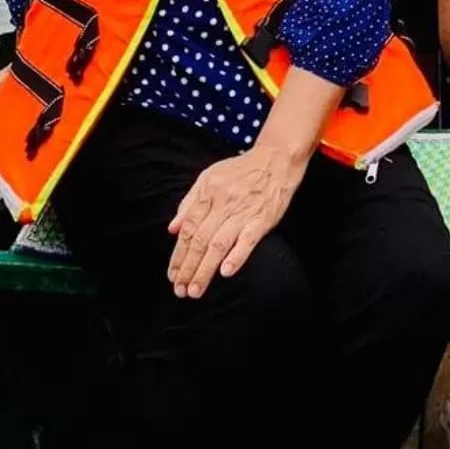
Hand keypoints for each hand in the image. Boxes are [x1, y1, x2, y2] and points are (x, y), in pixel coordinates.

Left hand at [167, 146, 303, 297]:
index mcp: (208, 192)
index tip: (172, 275)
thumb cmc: (242, 170)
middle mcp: (223, 202)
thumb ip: (189, 202)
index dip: (178, 254)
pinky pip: (247, 240)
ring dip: (205, 270)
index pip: (188, 228)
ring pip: (218, 244)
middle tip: (180, 290)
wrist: (277, 158)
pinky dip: (237, 257)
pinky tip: (226, 272)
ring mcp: (243, 211)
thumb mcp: (209, 176)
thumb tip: (172, 229)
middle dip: (188, 268)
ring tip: (195, 290)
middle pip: (200, 240)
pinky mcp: (262, 219)